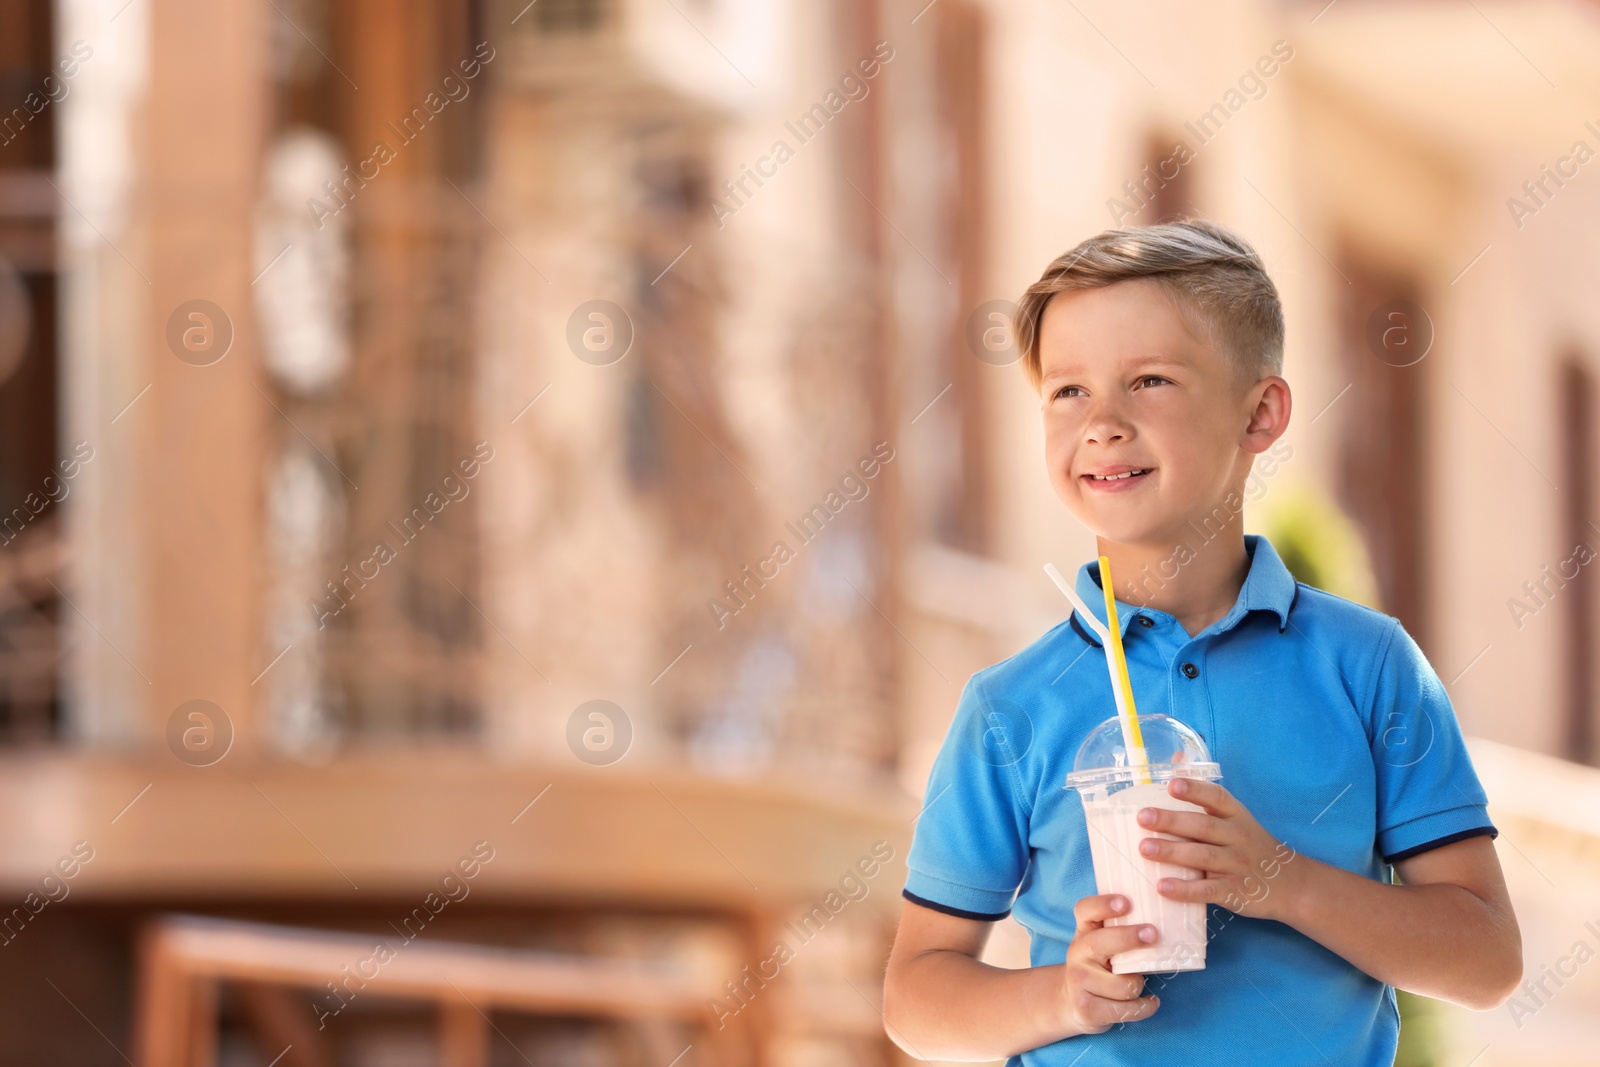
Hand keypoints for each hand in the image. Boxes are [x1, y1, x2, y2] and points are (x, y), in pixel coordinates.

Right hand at [1060, 893, 1160, 1034]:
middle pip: (1099, 943)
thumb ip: (1121, 931)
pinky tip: (1151, 1002)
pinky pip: (1126, 1010)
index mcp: (1084, 932)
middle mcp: (1077, 954)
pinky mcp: (1087, 1009)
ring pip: (1122, 984)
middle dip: (1128, 938)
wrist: (1072, 1002)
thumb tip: (1164, 921)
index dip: (1103, 904)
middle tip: (1153, 934)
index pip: (1085, 910)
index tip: (1126, 902)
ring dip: (1139, 984)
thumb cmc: (1100, 966)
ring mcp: (1079, 982)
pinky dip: (1145, 1007)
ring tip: (1140, 982)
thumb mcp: (1102, 943)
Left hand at [1138, 777, 1299, 920]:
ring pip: (1203, 856)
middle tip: (1143, 817)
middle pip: (1203, 826)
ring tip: (1144, 849)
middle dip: (1171, 821)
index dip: (1194, 790)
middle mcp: (1237, 836)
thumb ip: (1204, 793)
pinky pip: (1209, 890)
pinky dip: (1186, 889)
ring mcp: (1237, 864)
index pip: (1216, 797)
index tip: (1172, 785)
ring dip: (1173, 852)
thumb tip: (1176, 757)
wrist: (1291, 884)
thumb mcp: (1235, 816)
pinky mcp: (1235, 891)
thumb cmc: (1251, 844)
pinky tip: (1163, 886)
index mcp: (1235, 815)